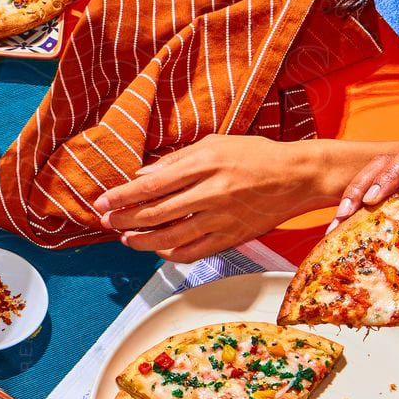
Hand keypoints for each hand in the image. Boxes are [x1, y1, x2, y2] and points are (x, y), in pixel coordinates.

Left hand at [91, 135, 335, 259]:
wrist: (296, 176)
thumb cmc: (255, 155)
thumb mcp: (214, 144)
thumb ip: (176, 161)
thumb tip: (141, 176)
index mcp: (205, 164)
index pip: (151, 185)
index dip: (122, 196)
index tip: (102, 202)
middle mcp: (212, 192)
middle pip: (156, 213)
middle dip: (124, 220)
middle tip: (106, 222)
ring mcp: (222, 218)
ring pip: (171, 237)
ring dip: (142, 241)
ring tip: (126, 238)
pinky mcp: (232, 237)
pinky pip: (194, 252)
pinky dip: (171, 254)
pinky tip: (158, 249)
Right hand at [328, 143, 398, 230]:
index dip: (391, 175)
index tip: (375, 200)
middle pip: (383, 164)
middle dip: (361, 187)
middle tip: (347, 214)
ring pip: (369, 178)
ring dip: (350, 199)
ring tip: (336, 225)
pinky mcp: (389, 197)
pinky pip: (363, 196)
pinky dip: (350, 211)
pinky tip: (337, 230)